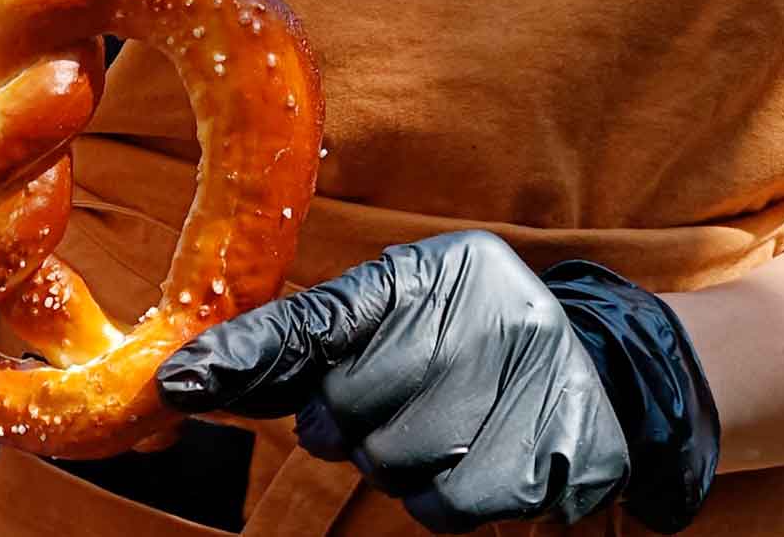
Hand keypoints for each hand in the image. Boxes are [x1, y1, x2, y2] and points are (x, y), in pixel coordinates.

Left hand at [156, 230, 717, 533]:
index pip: (310, 322)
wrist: (608, 364)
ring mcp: (515, 390)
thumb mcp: (398, 308)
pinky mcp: (547, 460)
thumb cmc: (469, 333)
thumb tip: (196, 377)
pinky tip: (476, 455)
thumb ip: (309, 340)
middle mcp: (471, 322)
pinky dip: (442, 493)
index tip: (175, 384)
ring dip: (398, 459)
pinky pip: (443, 505)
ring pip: (388, 465)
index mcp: (421, 278)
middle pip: (342, 414)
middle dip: (348, 422)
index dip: (240, 358)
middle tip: (395, 403)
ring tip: (446, 423)